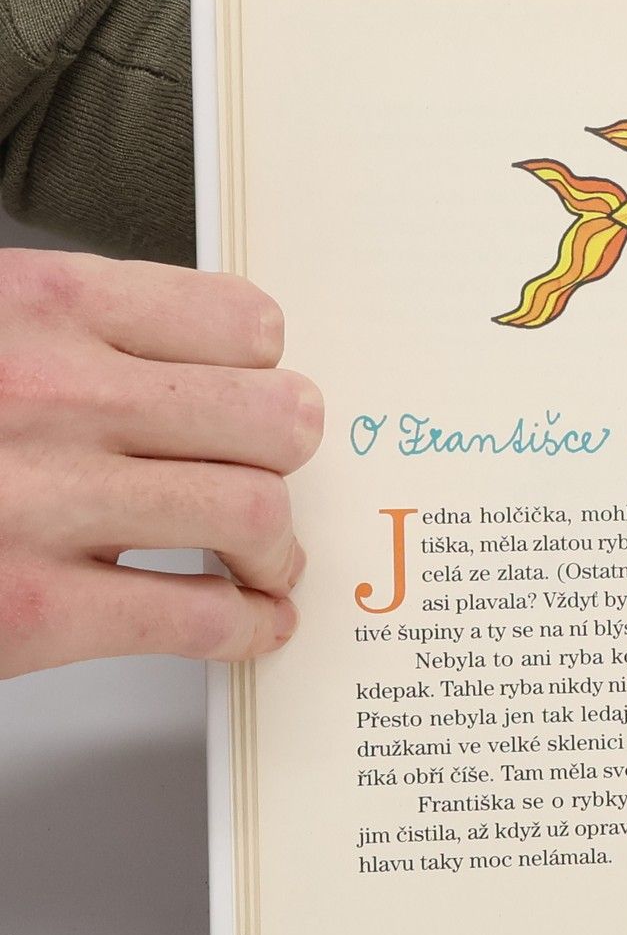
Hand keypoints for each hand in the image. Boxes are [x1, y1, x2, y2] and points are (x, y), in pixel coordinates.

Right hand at [0, 251, 319, 678]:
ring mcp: (46, 504)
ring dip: (277, 547)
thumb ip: (57, 332)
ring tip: (264, 561)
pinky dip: (249, 627)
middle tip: (272, 476)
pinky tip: (247, 625)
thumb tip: (176, 362)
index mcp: (33, 306)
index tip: (257, 394)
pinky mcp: (37, 611)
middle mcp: (53, 393)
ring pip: (255, 513)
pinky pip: (202, 616)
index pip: (239, 321)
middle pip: (272, 416)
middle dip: (284, 456)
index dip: (261, 368)